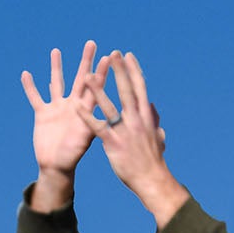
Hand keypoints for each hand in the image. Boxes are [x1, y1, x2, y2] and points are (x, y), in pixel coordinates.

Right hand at [20, 42, 104, 206]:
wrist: (56, 167)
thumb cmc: (73, 156)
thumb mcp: (86, 139)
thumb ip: (92, 124)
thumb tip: (103, 113)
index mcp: (85, 110)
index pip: (95, 87)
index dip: (102, 72)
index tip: (109, 56)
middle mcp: (72, 105)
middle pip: (80, 78)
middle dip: (85, 61)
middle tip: (91, 43)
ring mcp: (57, 108)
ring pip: (56, 83)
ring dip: (56, 67)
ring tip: (56, 50)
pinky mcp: (42, 114)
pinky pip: (35, 97)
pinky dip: (30, 87)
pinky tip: (26, 74)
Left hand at [76, 50, 185, 223]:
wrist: (152, 179)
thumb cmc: (153, 161)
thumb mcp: (157, 137)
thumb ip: (154, 120)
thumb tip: (153, 108)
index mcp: (146, 116)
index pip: (140, 88)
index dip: (134, 70)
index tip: (128, 56)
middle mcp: (136, 119)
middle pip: (127, 89)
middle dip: (119, 70)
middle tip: (112, 52)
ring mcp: (125, 130)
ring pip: (109, 105)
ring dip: (97, 89)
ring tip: (86, 74)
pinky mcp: (113, 143)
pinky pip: (97, 127)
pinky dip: (86, 116)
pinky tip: (76, 107)